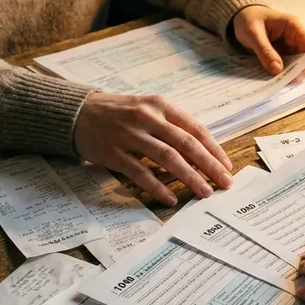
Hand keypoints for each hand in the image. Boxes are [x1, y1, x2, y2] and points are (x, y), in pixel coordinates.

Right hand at [74, 93, 232, 205]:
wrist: (77, 113)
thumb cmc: (119, 113)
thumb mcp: (147, 108)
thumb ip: (171, 126)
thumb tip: (202, 152)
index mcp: (159, 105)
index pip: (194, 129)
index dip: (214, 149)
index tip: (227, 166)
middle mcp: (147, 118)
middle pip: (186, 144)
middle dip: (210, 166)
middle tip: (225, 183)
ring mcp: (130, 135)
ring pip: (168, 159)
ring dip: (190, 177)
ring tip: (205, 192)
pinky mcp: (114, 153)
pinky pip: (141, 173)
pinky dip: (158, 187)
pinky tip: (171, 198)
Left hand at [230, 5, 304, 74]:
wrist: (243, 15)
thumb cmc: (249, 19)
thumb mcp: (253, 34)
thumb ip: (265, 51)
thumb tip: (278, 70)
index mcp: (295, 26)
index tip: (296, 76)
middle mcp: (299, 36)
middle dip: (302, 71)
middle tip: (287, 81)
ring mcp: (294, 45)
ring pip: (304, 64)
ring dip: (295, 73)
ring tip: (281, 80)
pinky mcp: (287, 53)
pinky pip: (292, 65)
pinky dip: (287, 72)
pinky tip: (277, 77)